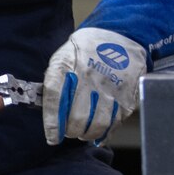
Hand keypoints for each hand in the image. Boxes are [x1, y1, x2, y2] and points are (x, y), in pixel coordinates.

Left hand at [43, 27, 145, 143]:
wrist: (119, 37)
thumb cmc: (85, 51)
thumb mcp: (62, 58)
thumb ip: (54, 82)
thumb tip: (48, 109)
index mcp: (67, 67)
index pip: (55, 100)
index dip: (52, 123)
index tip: (52, 137)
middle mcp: (89, 78)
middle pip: (77, 117)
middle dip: (71, 131)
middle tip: (69, 132)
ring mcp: (109, 88)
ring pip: (97, 124)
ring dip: (87, 134)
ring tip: (82, 132)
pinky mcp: (125, 96)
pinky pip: (114, 122)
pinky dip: (104, 133)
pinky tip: (97, 133)